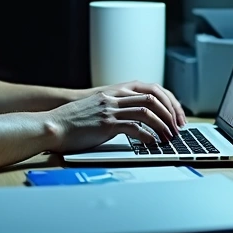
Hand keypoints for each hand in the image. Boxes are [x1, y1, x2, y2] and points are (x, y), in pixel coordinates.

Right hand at [44, 90, 177, 153]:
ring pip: (147, 112)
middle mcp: (115, 97)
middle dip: (171, 114)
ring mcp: (111, 110)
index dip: (169, 101)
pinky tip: (153, 144)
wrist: (53, 124)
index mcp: (116, 90)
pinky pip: (134, 128)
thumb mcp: (99, 106)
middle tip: (178, 128)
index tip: (177, 116)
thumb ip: (117, 106)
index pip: (152, 89)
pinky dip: (148, 136)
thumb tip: (138, 117)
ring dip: (163, 126)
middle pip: (153, 99)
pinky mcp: (106, 125)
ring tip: (170, 138)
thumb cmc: (74, 119)